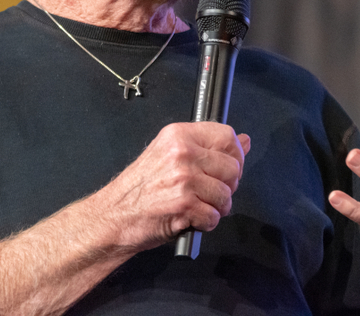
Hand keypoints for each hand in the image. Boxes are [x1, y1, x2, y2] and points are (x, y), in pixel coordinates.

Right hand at [92, 122, 249, 252]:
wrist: (114, 216)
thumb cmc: (139, 189)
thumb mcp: (170, 155)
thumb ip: (208, 148)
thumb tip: (244, 140)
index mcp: (179, 135)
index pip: (227, 136)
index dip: (235, 156)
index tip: (228, 168)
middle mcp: (182, 153)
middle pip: (233, 168)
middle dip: (226, 186)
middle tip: (207, 192)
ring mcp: (184, 179)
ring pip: (226, 195)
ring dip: (216, 208)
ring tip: (197, 207)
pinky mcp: (184, 205)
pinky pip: (214, 217)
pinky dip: (205, 223)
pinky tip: (190, 218)